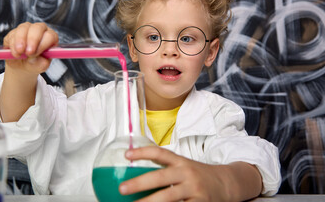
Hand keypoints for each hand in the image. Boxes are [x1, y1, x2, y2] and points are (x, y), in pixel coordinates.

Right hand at [3, 22, 58, 76]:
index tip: (35, 53)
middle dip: (32, 39)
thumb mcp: (40, 67)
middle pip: (38, 27)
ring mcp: (27, 29)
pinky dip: (12, 44)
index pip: (50, 36)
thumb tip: (38, 59)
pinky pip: (12, 33)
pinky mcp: (14, 32)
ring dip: (20, 41)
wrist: (21, 66)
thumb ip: (41, 63)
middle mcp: (40, 31)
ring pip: (24, 28)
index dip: (43, 44)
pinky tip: (14, 53)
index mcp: (51, 38)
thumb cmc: (35, 64)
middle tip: (27, 52)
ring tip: (18, 54)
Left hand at [119, 146, 261, 201]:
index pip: (160, 153)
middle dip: (140, 183)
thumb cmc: (198, 175)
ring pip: (168, 197)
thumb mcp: (184, 166)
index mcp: (181, 162)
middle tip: (122, 188)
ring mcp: (193, 190)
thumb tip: (138, 174)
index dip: (143, 152)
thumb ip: (166, 168)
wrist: (225, 183)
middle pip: (161, 177)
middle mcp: (186, 173)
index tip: (126, 155)